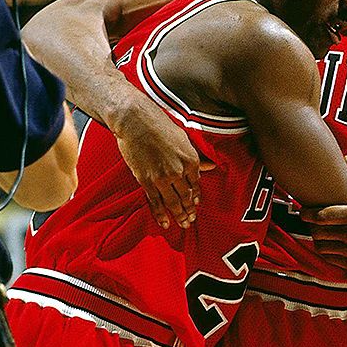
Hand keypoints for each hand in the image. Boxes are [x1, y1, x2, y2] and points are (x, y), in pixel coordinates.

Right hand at [108, 94, 205, 228]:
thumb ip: (196, 156)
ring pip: (172, 202)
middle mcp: (178, 171)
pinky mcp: (146, 180)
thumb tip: (211, 166)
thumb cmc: (160, 126)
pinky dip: (160, 214)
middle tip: (191, 221)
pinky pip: (155, 201)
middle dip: (189, 210)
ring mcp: (162, 177)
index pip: (196, 184)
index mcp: (191, 160)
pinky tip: (165, 223)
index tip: (196, 205)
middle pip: (186, 196)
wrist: (136, 122)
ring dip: (179, 215)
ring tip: (182, 224)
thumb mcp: (184, 139)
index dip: (196, 196)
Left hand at [301, 161, 346, 276]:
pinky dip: (328, 253)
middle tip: (311, 223)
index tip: (304, 212)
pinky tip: (331, 247)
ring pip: (323, 247)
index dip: (310, 214)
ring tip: (320, 235)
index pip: (326, 215)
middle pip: (320, 231)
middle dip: (312, 227)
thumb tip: (346, 160)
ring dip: (318, 241)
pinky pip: (331, 259)